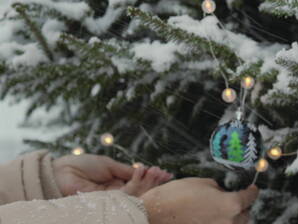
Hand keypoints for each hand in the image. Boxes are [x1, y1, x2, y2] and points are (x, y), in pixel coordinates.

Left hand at [53, 154, 172, 196]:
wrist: (61, 172)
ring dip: (149, 182)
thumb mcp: (108, 165)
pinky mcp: (108, 203)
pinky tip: (142, 172)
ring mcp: (112, 199)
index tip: (165, 173)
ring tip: (157, 171)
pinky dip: (137, 184)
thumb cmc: (81, 166)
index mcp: (116, 184)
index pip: (138, 184)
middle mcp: (116, 194)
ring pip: (137, 194)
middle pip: (140, 191)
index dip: (151, 179)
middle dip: (154, 182)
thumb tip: (143, 170)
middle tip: (165, 173)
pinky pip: (127, 195)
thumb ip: (125, 170)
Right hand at [142, 178, 258, 223]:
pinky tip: (210, 219)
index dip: (252, 191)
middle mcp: (229, 222)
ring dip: (231, 219)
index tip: (253, 189)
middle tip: (234, 200)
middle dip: (241, 207)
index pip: (250, 197)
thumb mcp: (202, 183)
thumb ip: (219, 189)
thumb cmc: (177, 195)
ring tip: (220, 211)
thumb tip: (222, 193)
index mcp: (231, 204)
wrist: (155, 214)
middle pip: (244, 216)